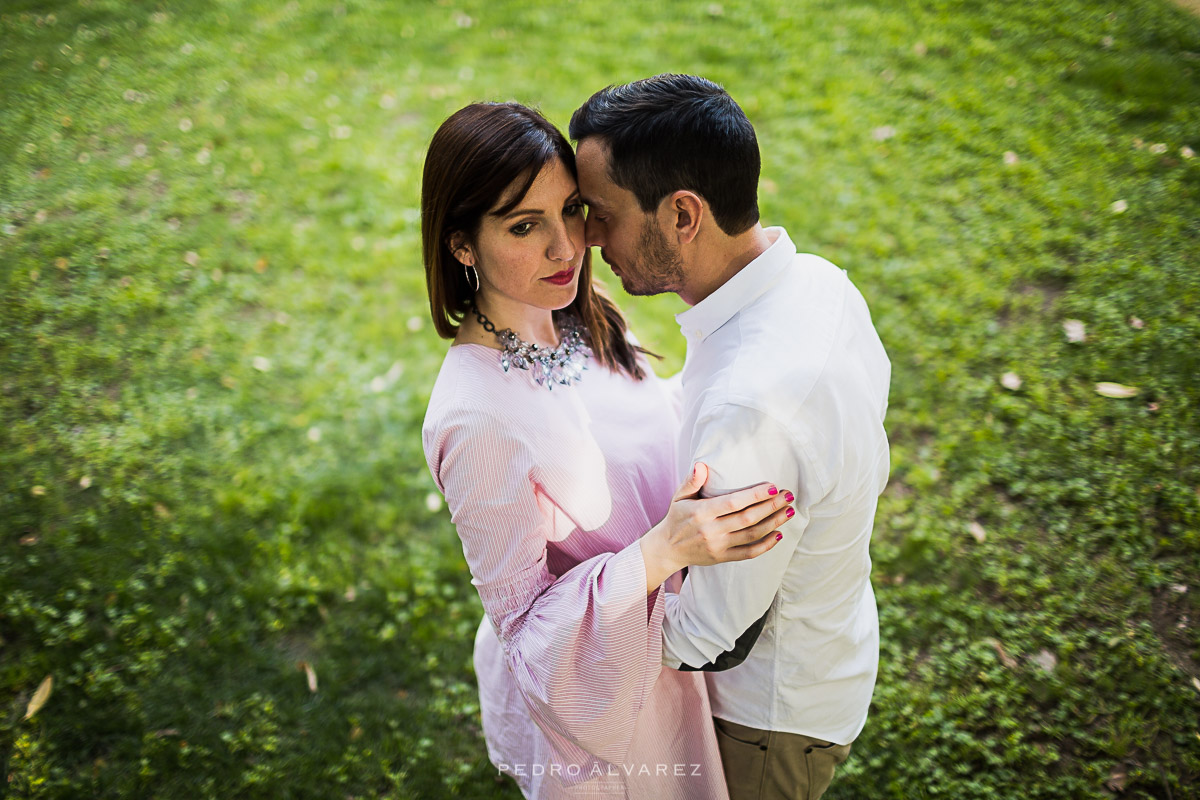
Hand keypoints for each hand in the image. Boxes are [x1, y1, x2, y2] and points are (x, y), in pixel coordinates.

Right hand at [640, 462, 793, 593]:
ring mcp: (718, 546)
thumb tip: (701, 465)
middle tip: (788, 496)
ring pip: (752, 535)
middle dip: (771, 507)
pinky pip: (748, 553)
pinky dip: (765, 545)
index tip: (773, 487)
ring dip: (773, 523)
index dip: (755, 495)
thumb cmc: (677, 517)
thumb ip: (691, 480)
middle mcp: (711, 530)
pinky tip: (778, 534)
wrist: (667, 549)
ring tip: (788, 511)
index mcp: (701, 512)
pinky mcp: (722, 557)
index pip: (733, 502)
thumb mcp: (679, 496)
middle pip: (748, 518)